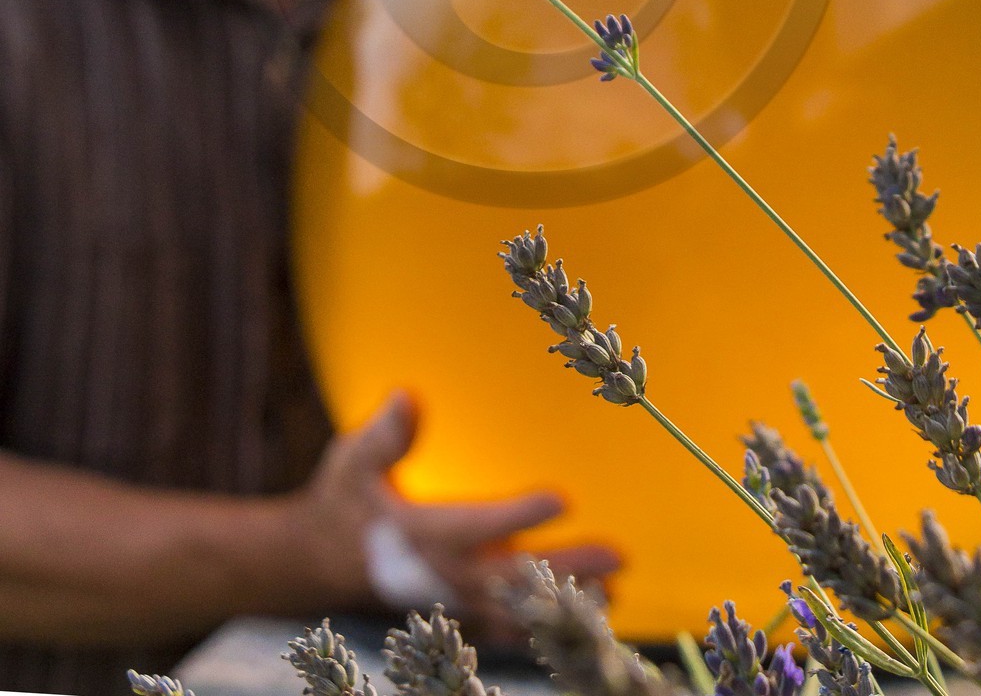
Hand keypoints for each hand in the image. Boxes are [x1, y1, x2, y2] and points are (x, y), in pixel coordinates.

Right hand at [285, 391, 621, 632]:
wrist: (320, 561)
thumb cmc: (345, 499)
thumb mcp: (352, 460)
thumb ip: (384, 434)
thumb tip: (408, 396)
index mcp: (418, 533)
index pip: (476, 524)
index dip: (518, 515)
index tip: (561, 497)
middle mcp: (441, 574)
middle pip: (512, 575)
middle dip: (565, 566)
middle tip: (617, 556)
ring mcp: (452, 600)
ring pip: (516, 608)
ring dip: (565, 600)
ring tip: (613, 593)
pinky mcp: (458, 613)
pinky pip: (506, 628)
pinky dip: (544, 628)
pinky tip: (584, 620)